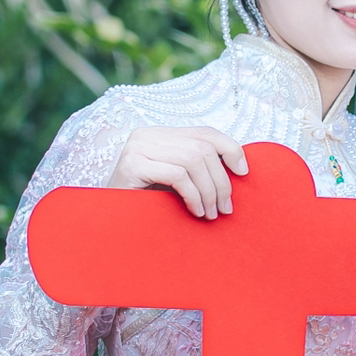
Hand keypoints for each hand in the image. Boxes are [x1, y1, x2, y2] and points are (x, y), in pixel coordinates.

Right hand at [108, 126, 248, 217]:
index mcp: (160, 134)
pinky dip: (193, 195)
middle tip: (224, 208)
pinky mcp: (131, 165)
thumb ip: (199, 168)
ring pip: (194, 161)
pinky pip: (178, 175)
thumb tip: (241, 167)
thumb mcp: (178, 182)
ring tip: (210, 214)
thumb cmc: (149, 205)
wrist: (111, 223)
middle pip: (203, 149)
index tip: (243, 173)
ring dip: (209, 191)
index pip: (205, 132)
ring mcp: (137, 148)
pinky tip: (195, 211)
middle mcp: (147, 135)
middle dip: (221, 181)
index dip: (231, 149)